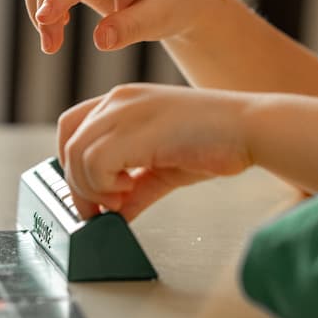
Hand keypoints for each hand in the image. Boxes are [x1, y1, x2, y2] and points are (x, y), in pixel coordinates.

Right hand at [22, 0, 210, 55]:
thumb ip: (130, 28)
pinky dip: (41, 1)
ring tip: (53, 42)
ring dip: (37, 7)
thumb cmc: (169, 6)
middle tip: (51, 48)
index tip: (44, 20)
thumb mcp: (158, 20)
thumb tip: (100, 40)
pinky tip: (59, 23)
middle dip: (44, 10)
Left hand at [57, 84, 253, 219]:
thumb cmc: (215, 142)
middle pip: (68, 141)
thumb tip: (114, 217)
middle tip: (101, 209)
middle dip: (77, 183)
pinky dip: (104, 186)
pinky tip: (129, 191)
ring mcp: (126, 110)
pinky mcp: (137, 128)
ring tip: (122, 198)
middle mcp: (119, 100)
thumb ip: (134, 188)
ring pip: (77, 154)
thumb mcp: (162, 168)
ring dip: (93, 187)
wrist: (249, 129)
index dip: (72, 163)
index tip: (92, 194)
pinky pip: (95, 162)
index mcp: (124, 101)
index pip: (72, 126)